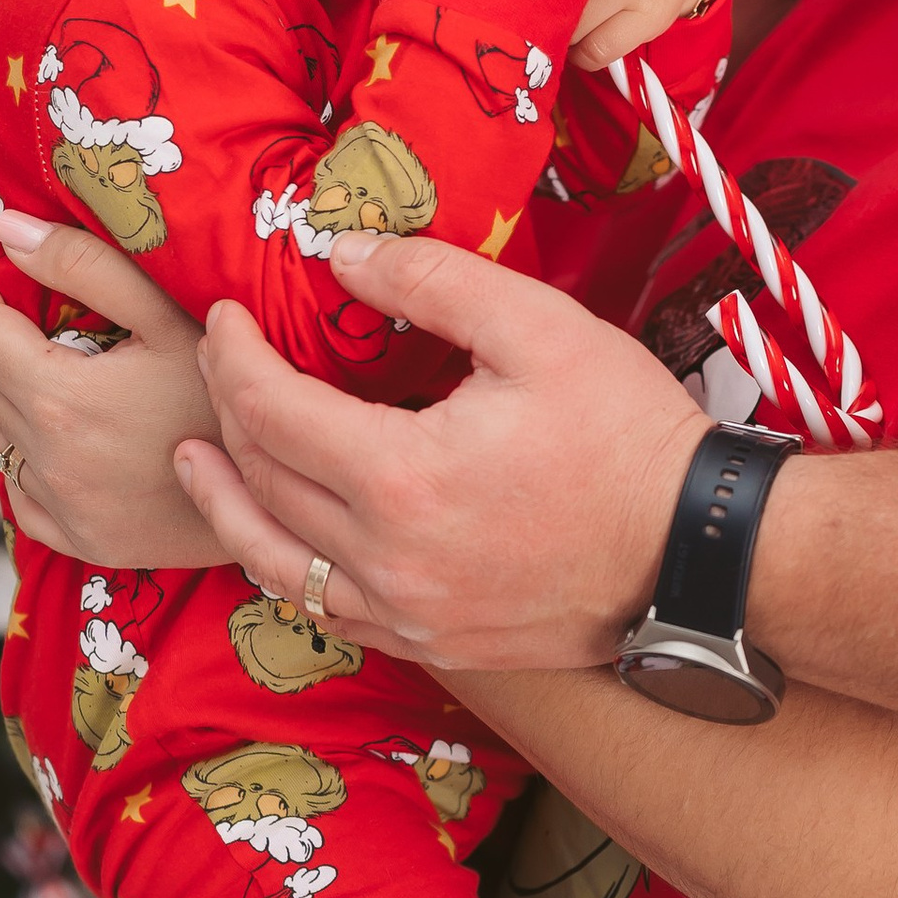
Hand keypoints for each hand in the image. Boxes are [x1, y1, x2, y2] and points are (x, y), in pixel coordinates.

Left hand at [0, 216, 222, 564]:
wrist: (285, 497)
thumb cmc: (235, 398)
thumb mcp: (170, 317)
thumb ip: (84, 266)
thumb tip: (6, 229)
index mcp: (58, 399)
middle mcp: (45, 460)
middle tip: (17, 288)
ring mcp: (60, 507)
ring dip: (8, 387)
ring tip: (52, 356)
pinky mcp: (80, 538)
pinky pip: (20, 490)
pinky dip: (25, 453)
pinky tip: (61, 430)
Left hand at [177, 238, 704, 672]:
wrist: (700, 551)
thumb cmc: (628, 434)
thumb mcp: (539, 327)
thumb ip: (432, 281)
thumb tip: (341, 254)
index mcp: (402, 480)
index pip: (272, 411)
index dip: (234, 357)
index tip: (225, 318)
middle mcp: (388, 561)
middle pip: (263, 481)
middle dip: (227, 414)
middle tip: (221, 364)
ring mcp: (410, 614)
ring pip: (277, 563)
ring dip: (227, 505)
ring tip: (197, 463)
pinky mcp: (436, 643)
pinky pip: (329, 611)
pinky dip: (286, 567)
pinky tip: (279, 537)